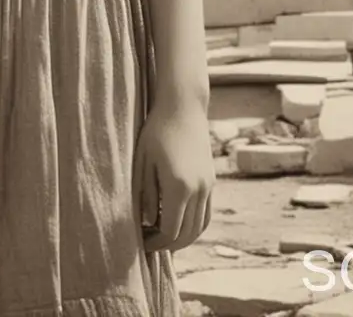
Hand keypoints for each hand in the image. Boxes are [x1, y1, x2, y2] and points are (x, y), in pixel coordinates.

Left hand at [133, 97, 213, 253]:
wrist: (183, 106)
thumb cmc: (157, 130)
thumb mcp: (144, 162)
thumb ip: (145, 195)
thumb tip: (148, 223)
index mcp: (178, 187)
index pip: (169, 231)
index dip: (155, 243)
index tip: (141, 243)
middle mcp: (198, 190)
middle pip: (187, 234)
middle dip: (168, 245)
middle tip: (150, 244)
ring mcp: (208, 186)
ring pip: (200, 227)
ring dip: (183, 238)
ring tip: (163, 237)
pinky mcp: (211, 180)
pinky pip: (206, 213)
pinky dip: (195, 225)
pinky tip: (179, 223)